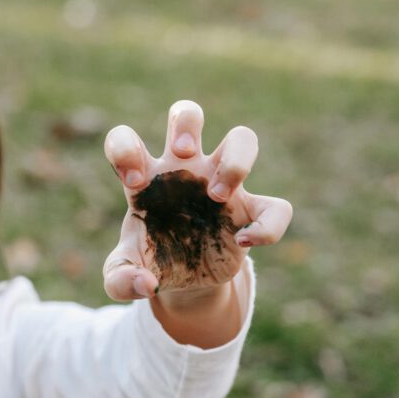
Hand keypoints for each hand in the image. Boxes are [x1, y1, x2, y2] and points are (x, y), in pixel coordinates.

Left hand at [102, 100, 292, 300]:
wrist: (181, 281)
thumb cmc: (148, 263)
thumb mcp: (122, 277)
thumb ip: (120, 281)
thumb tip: (146, 284)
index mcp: (146, 178)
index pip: (126, 139)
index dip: (125, 148)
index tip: (133, 181)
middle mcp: (185, 172)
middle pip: (188, 113)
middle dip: (187, 123)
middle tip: (183, 153)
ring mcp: (222, 186)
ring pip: (243, 138)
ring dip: (235, 160)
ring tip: (217, 196)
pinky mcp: (251, 213)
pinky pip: (278, 207)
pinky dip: (267, 226)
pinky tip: (242, 241)